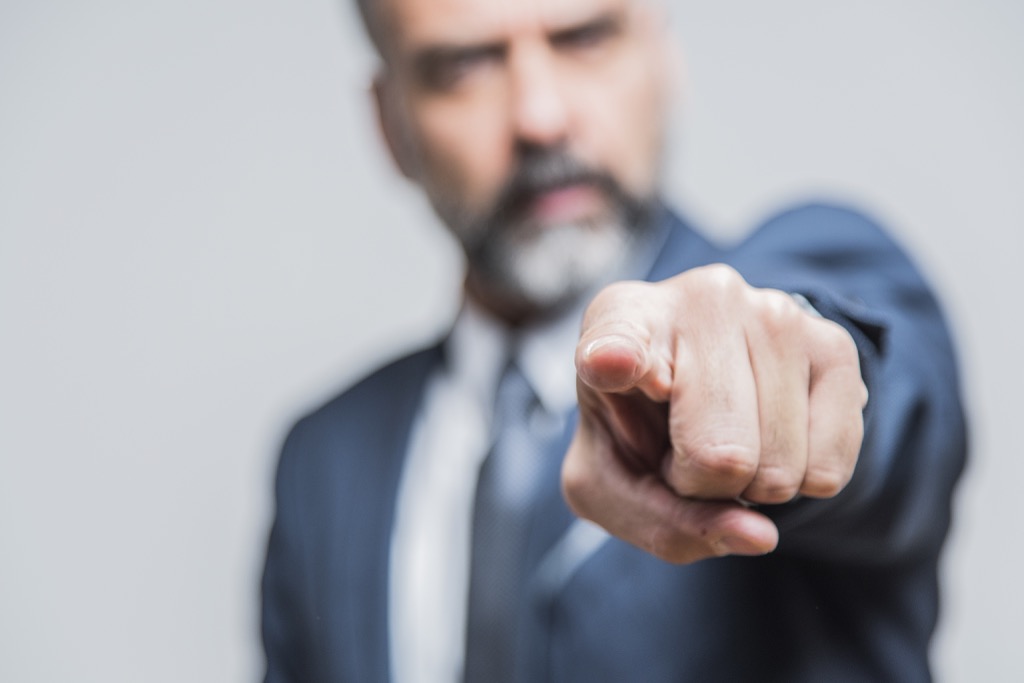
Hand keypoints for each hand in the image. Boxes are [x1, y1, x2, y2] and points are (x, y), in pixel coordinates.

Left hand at [561, 264, 867, 562]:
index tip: (608, 362)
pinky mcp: (834, 345)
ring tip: (722, 437)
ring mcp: (775, 314)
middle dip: (702, 485)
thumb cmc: (639, 429)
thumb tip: (759, 535)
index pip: (617, 337)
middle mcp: (701, 299)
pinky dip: (799, 480)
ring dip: (751, 484)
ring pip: (780, 468)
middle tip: (682, 451)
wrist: (702, 385)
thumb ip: (659, 521)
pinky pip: (830, 467)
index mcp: (619, 319)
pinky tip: (768, 436)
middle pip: (718, 453)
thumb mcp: (611, 483)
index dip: (615, 355)